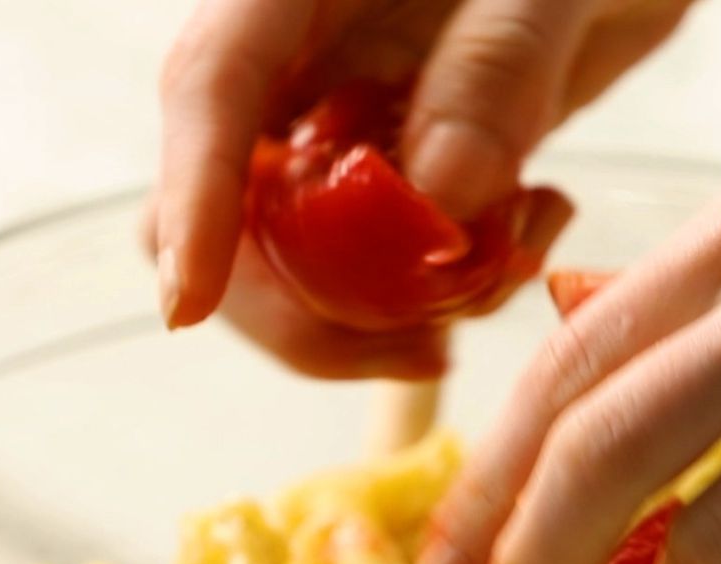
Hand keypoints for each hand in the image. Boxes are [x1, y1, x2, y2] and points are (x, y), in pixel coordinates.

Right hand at [146, 0, 692, 376]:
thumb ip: (495, 70)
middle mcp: (312, 61)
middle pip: (236, 204)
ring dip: (393, 311)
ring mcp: (358, 124)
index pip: (212, 86)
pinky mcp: (413, 172)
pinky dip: (455, 287)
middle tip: (417, 345)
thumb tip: (436, 200)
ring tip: (498, 279)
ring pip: (310, 258)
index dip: (194, 197)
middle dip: (304, 304)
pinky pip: (397, 262)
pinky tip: (530, 233)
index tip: (190, 302)